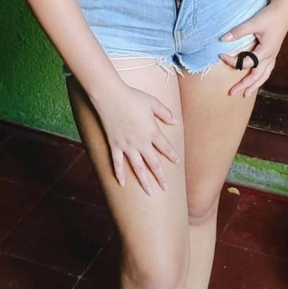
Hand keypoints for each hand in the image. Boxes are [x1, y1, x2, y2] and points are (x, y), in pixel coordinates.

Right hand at [90, 81, 180, 195]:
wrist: (110, 96)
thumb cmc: (132, 97)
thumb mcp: (152, 102)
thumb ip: (165, 113)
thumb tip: (175, 121)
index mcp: (152, 132)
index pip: (165, 147)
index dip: (172, 155)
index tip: (177, 161)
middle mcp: (141, 142)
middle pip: (153, 163)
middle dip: (160, 176)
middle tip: (166, 188)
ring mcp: (127, 146)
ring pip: (137, 168)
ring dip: (144, 181)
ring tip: (150, 192)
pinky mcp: (115, 145)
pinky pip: (117, 163)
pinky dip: (119, 174)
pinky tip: (122, 184)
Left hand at [219, 0, 287, 97]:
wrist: (285, 9)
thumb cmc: (270, 15)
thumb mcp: (254, 22)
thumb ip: (238, 31)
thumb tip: (223, 39)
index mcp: (265, 51)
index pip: (246, 62)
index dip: (232, 61)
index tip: (221, 55)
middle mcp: (270, 56)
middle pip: (256, 76)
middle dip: (244, 85)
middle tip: (232, 92)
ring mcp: (273, 55)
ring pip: (264, 75)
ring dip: (255, 84)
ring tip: (246, 93)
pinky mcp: (273, 51)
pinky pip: (267, 69)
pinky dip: (261, 76)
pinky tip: (257, 78)